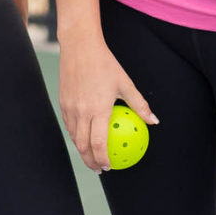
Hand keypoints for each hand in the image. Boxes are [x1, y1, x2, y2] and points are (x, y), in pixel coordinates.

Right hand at [58, 37, 157, 171]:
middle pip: (83, 146)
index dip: (103, 160)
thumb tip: (153, 121)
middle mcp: (81, 112)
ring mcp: (69, 107)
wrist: (79, 45)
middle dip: (90, 162)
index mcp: (98, 109)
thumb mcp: (125, 82)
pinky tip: (82, 135)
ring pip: (73, 137)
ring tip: (90, 155)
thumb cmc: (105, 63)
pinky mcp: (62, 101)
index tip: (109, 167)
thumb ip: (139, 104)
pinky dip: (75, 134)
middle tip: (99, 169)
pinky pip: (68, 124)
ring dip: (81, 150)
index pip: (99, 144)